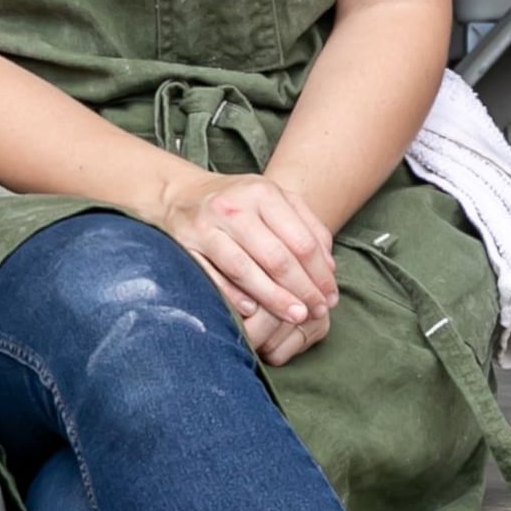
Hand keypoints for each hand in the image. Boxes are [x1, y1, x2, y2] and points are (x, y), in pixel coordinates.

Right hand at [152, 165, 336, 356]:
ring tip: (296, 317)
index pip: (301, 241)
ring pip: (245, 270)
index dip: (320, 274)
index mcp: (263, 193)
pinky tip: (253, 311)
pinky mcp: (185, 247)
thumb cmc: (237, 202)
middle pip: (277, 258)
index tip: (330, 297)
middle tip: (317, 311)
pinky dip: (233, 296)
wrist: (180, 195)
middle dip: (302, 290)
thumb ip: (308, 228)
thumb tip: (329, 269)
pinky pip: (213, 278)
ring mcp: (206, 227)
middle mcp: (234, 208)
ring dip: (274, 299)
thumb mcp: (275, 201)